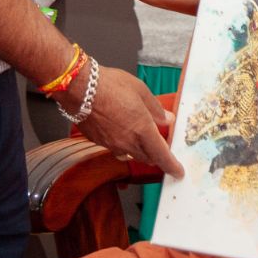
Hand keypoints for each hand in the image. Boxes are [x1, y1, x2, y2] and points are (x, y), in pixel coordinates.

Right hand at [68, 68, 184, 178]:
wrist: (79, 89)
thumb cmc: (110, 85)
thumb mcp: (141, 90)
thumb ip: (155, 108)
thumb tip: (167, 119)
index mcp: (142, 130)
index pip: (162, 155)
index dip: (172, 165)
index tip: (178, 172)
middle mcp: (127, 142)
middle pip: (147, 158)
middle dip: (157, 156)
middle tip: (162, 146)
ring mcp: (111, 144)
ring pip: (131, 155)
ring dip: (140, 152)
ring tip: (142, 140)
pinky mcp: (98, 142)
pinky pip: (115, 149)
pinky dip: (124, 145)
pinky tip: (122, 133)